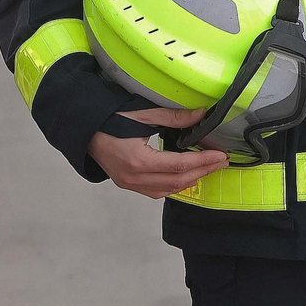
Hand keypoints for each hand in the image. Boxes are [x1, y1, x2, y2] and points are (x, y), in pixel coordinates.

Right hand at [86, 107, 228, 198]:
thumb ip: (173, 117)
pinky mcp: (126, 184)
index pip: (179, 166)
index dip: (203, 161)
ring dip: (191, 180)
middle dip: (203, 171)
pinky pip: (155, 191)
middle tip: (221, 162)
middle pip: (176, 182)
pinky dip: (174, 186)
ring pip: (167, 190)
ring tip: (209, 168)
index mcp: (138, 161)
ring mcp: (128, 184)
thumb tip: (201, 114)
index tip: (221, 155)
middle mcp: (133, 178)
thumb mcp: (143, 113)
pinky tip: (187, 176)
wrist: (83, 129)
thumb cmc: (109, 119)